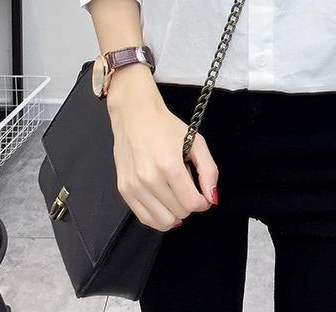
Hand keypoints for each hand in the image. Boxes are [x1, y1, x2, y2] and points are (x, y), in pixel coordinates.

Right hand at [105, 65, 217, 231]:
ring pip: (163, 221)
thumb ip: (209, 171)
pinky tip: (164, 203)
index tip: (202, 193)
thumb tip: (212, 199)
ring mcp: (134, 186)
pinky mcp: (124, 189)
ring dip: (175, 213)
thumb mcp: (196, 142)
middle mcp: (149, 178)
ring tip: (175, 194)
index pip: (192, 203)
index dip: (203, 202)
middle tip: (186, 186)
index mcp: (169, 165)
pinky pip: (145, 218)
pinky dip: (159, 217)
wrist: (135, 115)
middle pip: (179, 213)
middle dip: (189, 204)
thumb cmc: (166, 127)